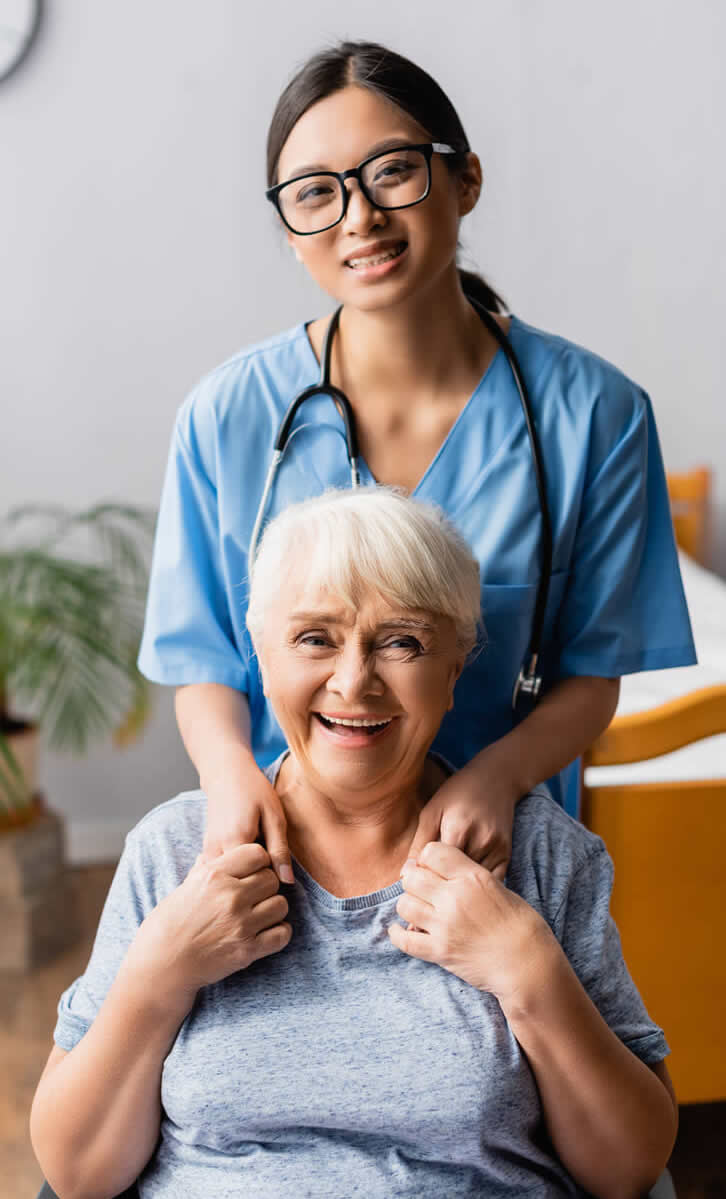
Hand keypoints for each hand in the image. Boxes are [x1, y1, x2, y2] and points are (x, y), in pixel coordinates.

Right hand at [131, 843, 291, 999]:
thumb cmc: (167, 925)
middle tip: (254, 897)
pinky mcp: (247, 950)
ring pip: (281, 905)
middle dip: (266, 886)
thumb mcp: (184, 888)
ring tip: (259, 916)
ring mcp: (241, 924)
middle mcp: (230, 896)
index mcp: (214, 875)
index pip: (258, 853)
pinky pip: (282, 934)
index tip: (250, 873)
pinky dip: (278, 933)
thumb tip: (211, 854)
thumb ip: (203, 870)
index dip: (257, 862)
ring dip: (273, 910)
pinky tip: (265, 933)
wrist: (161, 966)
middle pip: (272, 878)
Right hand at [201, 758, 294, 883]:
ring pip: (226, 881)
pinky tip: (241, 859)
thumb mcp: (274, 817)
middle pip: (238, 884)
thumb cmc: (253, 790)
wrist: (226, 774)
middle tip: (264, 857)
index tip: (275, 860)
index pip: (255, 879)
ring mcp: (206, 853)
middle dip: (253, 879)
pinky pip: (219, 874)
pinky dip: (230, 874)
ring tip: (252, 858)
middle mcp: (215, 851)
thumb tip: (287, 882)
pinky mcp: (204, 853)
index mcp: (235, 842)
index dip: (269, 875)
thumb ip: (279, 850)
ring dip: (241, 877)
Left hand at [389, 841, 554, 1001]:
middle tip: (422, 889)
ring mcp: (445, 925)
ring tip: (418, 910)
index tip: (431, 868)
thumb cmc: (521, 924)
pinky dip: (398, 935)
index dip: (428, 858)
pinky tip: (400, 931)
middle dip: (414, 881)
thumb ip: (469, 876)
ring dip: (409, 906)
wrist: (529, 964)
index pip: (431, 851)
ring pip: (404, 904)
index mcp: (472, 877)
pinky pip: (404, 940)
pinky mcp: (440, 952)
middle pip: (412, 877)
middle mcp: (454, 897)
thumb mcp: (499, 887)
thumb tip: (442, 870)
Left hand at [406, 755, 518, 880]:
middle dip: (442, 883)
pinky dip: (478, 885)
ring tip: (450, 879)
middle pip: (456, 878)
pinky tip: (469, 879)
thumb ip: (419, 843)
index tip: (421, 872)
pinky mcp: (507, 855)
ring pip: (474, 883)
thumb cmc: (458, 792)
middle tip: (433, 879)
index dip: (426, 874)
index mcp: (458, 829)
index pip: (437, 868)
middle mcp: (480, 841)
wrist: (497, 779)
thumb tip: (405, 874)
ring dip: (461, 886)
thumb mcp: (432, 810)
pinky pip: (492, 881)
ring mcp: (496, 849)